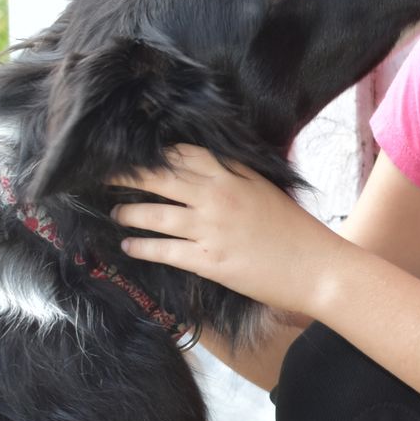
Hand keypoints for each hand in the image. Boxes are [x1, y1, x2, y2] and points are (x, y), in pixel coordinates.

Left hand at [112, 145, 336, 313]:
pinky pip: (165, 251)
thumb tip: (206, 166)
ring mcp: (211, 229)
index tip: (133, 154)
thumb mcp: (265, 189)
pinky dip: (142, 247)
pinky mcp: (210, 261)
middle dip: (128, 177)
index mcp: (233, 175)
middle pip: (160, 179)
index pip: (183, 154)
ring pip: (156, 215)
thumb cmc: (295, 229)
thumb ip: (235, 175)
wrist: (317, 266)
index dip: (154, 153)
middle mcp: (218, 196)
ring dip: (130, 213)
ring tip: (116, 213)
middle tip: (102, 176)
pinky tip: (128, 245)